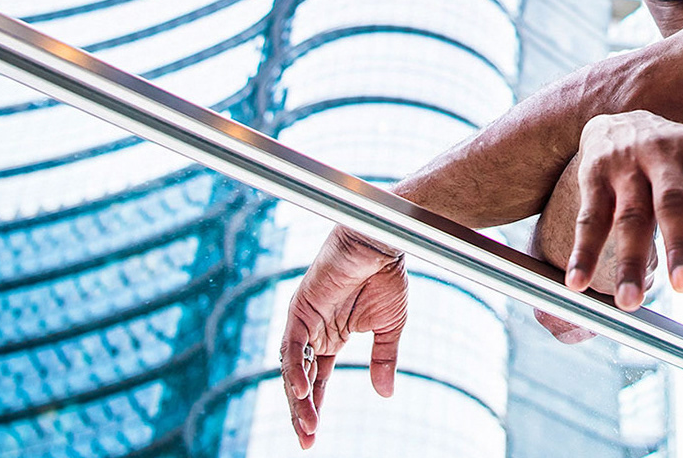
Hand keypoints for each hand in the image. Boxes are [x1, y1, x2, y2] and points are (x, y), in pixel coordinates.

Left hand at [281, 226, 407, 448]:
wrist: (382, 244)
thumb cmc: (386, 276)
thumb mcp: (390, 327)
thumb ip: (384, 360)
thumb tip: (386, 394)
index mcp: (332, 335)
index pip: (318, 378)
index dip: (316, 406)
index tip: (314, 436)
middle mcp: (313, 331)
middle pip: (301, 379)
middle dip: (302, 411)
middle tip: (306, 441)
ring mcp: (304, 321)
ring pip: (294, 368)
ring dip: (299, 398)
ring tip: (308, 427)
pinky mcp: (300, 309)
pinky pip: (292, 346)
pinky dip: (295, 370)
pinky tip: (301, 393)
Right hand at [566, 110, 682, 310]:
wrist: (620, 118)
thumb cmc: (676, 161)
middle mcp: (663, 154)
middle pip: (672, 203)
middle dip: (679, 245)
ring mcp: (625, 165)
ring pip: (629, 217)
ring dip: (629, 261)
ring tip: (630, 302)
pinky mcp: (593, 176)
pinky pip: (589, 218)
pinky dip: (583, 252)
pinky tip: (578, 282)